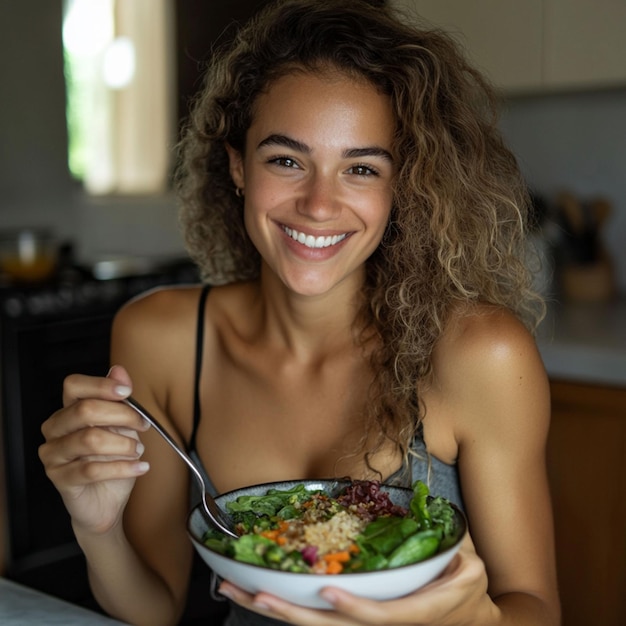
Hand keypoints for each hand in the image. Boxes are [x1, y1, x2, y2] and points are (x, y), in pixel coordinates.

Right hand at [39, 365, 150, 534]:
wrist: (107, 501)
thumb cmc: (113, 460)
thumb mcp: (123, 427)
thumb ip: (119, 400)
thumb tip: (118, 370)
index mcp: (69, 410)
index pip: (74, 385)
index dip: (101, 385)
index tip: (127, 391)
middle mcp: (56, 429)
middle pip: (85, 410)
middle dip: (122, 415)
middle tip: (142, 425)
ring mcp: (53, 454)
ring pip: (90, 440)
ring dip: (123, 445)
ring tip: (138, 451)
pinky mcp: (59, 478)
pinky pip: (92, 470)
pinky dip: (123, 467)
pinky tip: (140, 467)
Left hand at [218, 534, 498, 625]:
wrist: (473, 620)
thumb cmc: (468, 586)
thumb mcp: (465, 558)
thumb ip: (441, 536)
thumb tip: (416, 503)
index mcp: (418, 612)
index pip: (382, 616)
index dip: (354, 607)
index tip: (327, 590)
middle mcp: (387, 625)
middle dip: (294, 614)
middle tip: (257, 593)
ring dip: (278, 610)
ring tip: (239, 589)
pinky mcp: (354, 622)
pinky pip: (318, 619)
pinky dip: (287, 607)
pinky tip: (257, 592)